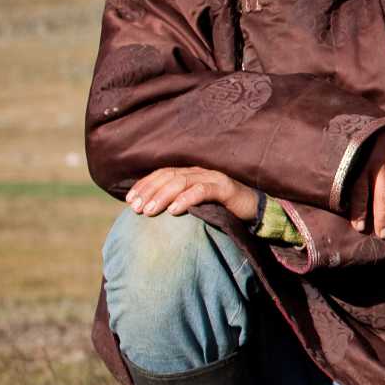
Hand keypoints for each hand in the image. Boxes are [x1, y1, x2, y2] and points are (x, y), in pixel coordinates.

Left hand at [126, 166, 259, 221]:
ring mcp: (213, 178)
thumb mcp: (196, 205)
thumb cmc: (223, 209)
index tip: (129, 200)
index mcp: (191, 173)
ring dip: (163, 196)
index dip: (144, 185)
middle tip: (136, 208)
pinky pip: (202, 190)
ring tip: (150, 211)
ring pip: (182, 181)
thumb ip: (178, 203)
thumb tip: (150, 212)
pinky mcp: (225, 188)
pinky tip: (174, 210)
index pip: (162, 174)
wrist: (255, 210)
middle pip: (169, 176)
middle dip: (149, 191)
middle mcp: (200, 171)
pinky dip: (186, 199)